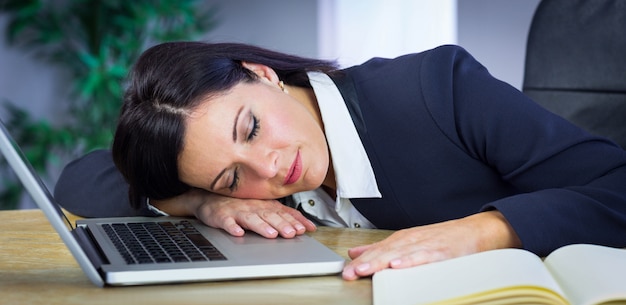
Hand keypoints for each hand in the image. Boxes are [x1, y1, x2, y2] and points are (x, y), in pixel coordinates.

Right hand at [151, 189, 316, 238]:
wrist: (210, 198)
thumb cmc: (241, 204)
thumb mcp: (264, 207)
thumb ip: (284, 215)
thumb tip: (307, 226)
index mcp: (265, 206)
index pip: (283, 212)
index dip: (294, 220)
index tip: (305, 229)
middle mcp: (253, 207)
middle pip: (269, 216)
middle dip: (282, 224)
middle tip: (291, 233)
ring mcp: (237, 211)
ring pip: (251, 219)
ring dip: (261, 226)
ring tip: (270, 234)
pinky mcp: (221, 216)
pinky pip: (226, 222)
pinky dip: (232, 227)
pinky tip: (237, 233)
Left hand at [342, 211, 521, 279]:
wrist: (476, 231)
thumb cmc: (444, 239)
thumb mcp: (409, 241)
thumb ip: (382, 248)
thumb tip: (356, 253)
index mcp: (402, 240)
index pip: (376, 251)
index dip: (360, 261)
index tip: (344, 271)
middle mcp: (411, 241)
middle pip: (383, 252)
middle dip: (365, 263)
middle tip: (348, 272)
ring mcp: (426, 245)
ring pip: (399, 254)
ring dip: (380, 262)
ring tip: (364, 270)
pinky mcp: (441, 252)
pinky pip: (423, 257)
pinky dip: (410, 261)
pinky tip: (397, 266)